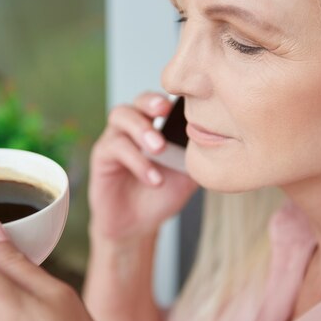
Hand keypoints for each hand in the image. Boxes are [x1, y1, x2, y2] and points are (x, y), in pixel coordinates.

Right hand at [89, 92, 197, 240]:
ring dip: (141, 129)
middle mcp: (134, 127)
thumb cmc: (162, 194)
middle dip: (151, 102)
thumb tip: (219, 140)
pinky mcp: (102, 156)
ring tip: (159, 148)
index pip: (161, 101)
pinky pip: (115, 147)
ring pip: (121, 116)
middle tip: (165, 112)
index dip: (171, 96)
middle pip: (138, 101)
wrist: (137, 225)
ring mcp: (116, 138)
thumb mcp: (188, 174)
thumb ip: (198, 155)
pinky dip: (137, 161)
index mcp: (156, 125)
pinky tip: (153, 178)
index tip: (185, 101)